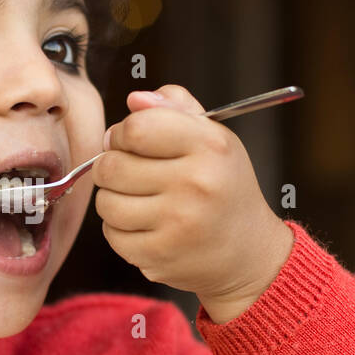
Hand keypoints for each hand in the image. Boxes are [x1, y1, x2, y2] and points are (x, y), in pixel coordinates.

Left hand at [95, 84, 293, 323]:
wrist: (248, 252)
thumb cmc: (224, 188)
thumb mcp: (214, 139)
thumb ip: (176, 110)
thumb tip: (135, 99)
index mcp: (210, 146)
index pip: (136, 128)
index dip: (121, 133)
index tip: (128, 141)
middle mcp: (196, 183)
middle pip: (112, 166)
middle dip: (111, 166)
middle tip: (128, 172)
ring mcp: (178, 223)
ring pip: (106, 202)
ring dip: (113, 198)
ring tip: (136, 199)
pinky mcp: (161, 255)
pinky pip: (111, 234)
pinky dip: (119, 229)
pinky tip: (143, 225)